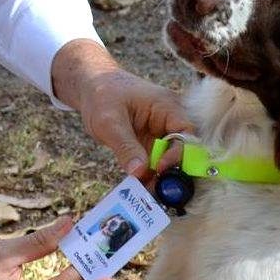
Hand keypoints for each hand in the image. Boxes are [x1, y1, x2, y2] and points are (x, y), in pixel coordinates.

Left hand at [52, 39, 191, 176]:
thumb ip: (125, 146)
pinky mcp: (151, 144)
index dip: (178, 154)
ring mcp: (161, 134)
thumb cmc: (102, 95)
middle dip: (171, 171)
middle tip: (156, 189)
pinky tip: (140, 186)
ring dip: (159, 176)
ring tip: (146, 191)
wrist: (92, 87)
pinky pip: (156, 162)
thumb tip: (140, 172)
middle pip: (183, 150)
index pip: (187, 134)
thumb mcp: (109, 121)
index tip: (159, 169)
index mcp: (168, 107)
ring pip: (170, 160)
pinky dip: (149, 175)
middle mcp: (170, 121)